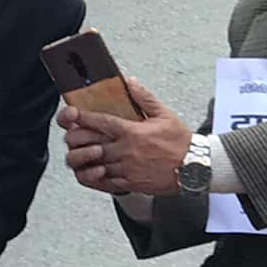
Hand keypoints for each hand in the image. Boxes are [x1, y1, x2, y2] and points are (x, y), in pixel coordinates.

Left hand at [58, 78, 192, 195]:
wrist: (195, 167)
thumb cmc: (181, 142)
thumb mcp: (164, 115)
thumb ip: (144, 98)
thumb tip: (130, 82)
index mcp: (133, 132)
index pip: (101, 122)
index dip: (83, 117)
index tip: (72, 114)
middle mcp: (127, 151)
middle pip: (92, 145)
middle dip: (77, 140)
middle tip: (71, 135)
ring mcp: (127, 170)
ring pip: (96, 166)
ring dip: (84, 160)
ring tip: (78, 154)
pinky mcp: (131, 184)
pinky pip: (106, 184)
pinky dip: (94, 178)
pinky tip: (90, 172)